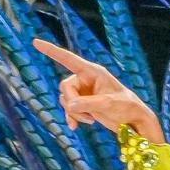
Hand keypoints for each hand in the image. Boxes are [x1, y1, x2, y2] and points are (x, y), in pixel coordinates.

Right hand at [32, 39, 164, 141]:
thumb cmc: (126, 107)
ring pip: (66, 99)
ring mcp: (84, 92)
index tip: (35, 42)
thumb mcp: (108, 104)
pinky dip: (71, 117)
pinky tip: (75, 127)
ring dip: (74, 112)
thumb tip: (69, 106)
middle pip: (65, 86)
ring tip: (90, 120)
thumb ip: (87, 104)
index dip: (52, 51)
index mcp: (93, 72)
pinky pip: (69, 109)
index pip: (68, 59)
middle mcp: (86, 79)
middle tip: (86, 114)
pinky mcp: (84, 104)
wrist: (133, 122)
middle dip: (71, 101)